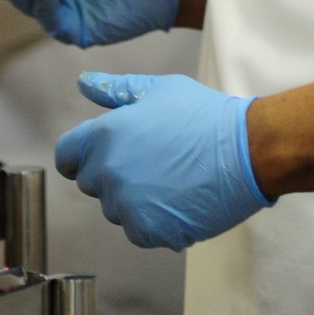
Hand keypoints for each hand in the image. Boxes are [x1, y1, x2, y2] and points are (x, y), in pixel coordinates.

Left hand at [55, 72, 272, 250]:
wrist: (246, 151)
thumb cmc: (203, 115)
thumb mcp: (158, 90)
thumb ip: (114, 90)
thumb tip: (83, 83)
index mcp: (105, 135)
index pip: (67, 155)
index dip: (79, 155)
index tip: (97, 156)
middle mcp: (108, 172)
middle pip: (91, 183)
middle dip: (112, 174)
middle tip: (151, 161)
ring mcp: (127, 205)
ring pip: (115, 209)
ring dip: (133, 199)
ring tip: (170, 179)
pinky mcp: (148, 231)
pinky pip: (138, 230)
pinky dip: (154, 221)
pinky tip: (179, 200)